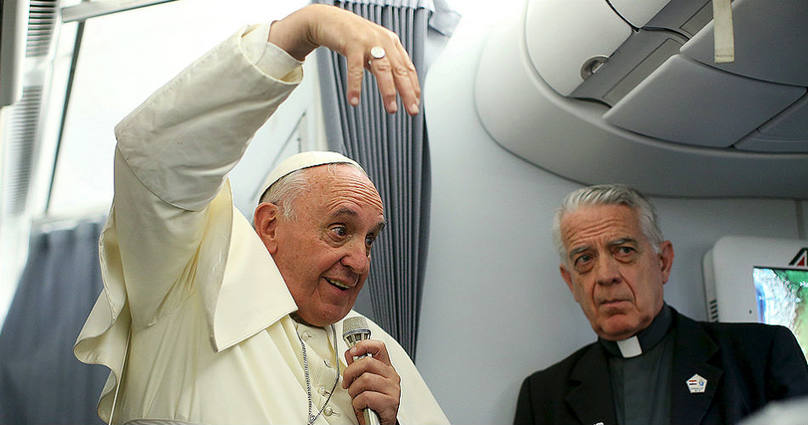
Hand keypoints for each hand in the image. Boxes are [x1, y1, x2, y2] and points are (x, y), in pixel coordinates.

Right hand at [269, 4, 419, 114]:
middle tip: (411, 110)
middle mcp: (383, 41)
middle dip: (407, 92)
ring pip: (383, 70)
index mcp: (391, 43)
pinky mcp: (352, 43)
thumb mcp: (373, 48)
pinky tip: (354, 100)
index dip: (413, 86)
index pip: (407, 68)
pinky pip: (355, 69)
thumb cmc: (351, 35)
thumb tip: (394, 85)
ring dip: (388, 91)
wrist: (328, 19)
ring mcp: (369, 42)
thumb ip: (383, 63)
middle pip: (399, 70)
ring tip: (391, 108)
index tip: (416, 102)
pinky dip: (356, 86)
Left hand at [342, 339, 400, 424]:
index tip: (352, 350)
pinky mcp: (390, 402)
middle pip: (367, 362)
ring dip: (354, 390)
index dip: (364, 345)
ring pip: (365, 379)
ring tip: (355, 396)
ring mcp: (392, 389)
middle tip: (347, 382)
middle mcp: (391, 376)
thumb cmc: (373, 402)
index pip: (379, 347)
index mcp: (386, 368)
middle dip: (350, 372)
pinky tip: (361, 405)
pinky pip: (366, 396)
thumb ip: (358, 367)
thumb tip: (350, 354)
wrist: (380, 422)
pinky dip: (358, 402)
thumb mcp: (364, 383)